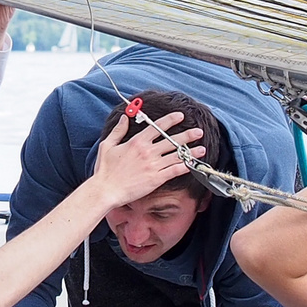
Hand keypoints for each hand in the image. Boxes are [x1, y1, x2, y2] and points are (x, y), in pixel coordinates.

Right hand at [88, 110, 203, 207]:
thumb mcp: (108, 145)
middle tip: (199, 132)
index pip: (158, 127)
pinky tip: (192, 164)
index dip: (171, 120)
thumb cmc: (105, 170)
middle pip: (172, 140)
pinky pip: (174, 170)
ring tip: (202, 149)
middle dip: (188, 135)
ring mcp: (153, 165)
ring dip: (191, 152)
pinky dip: (184, 167)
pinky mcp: (156, 179)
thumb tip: (124, 117)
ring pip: (177, 155)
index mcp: (137, 141)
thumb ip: (118, 130)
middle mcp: (148, 151)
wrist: (106, 190)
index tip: (180, 116)